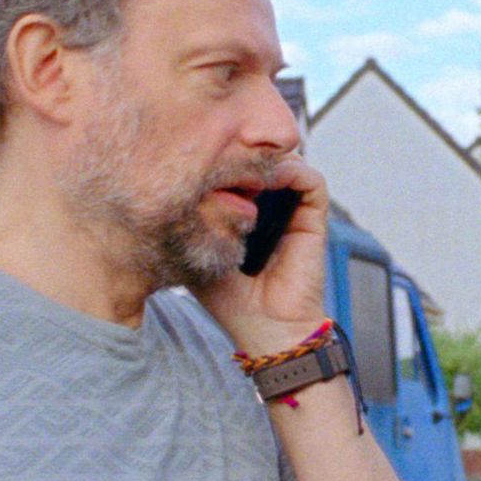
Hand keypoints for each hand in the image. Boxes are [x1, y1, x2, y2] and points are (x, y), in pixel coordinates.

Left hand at [193, 155, 328, 355]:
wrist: (266, 328)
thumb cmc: (231, 300)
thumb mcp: (196, 251)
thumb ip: (188, 221)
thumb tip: (166, 187)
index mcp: (246, 213)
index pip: (239, 169)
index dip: (223, 158)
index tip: (201, 158)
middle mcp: (273, 207)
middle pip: (262, 161)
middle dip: (243, 152)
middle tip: (220, 153)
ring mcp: (295, 210)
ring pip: (286, 163)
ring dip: (266, 159)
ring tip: (242, 165)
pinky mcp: (314, 219)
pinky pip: (311, 180)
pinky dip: (292, 171)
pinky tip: (267, 179)